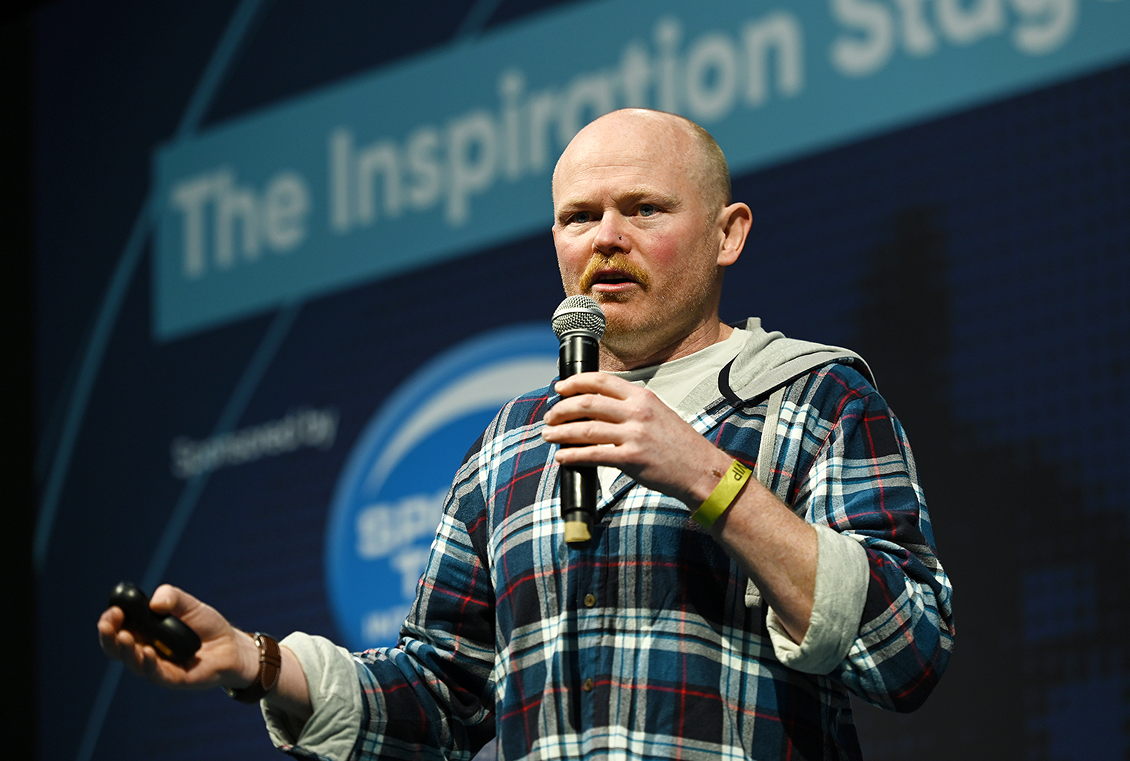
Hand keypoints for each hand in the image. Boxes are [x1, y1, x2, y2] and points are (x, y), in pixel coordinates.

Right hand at [97, 584, 257, 691]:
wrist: (232, 646)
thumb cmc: (207, 626)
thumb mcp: (191, 605)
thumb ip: (173, 597)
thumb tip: (155, 602)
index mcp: (145, 633)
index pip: (119, 630)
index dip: (111, 622)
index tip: (113, 610)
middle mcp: (147, 651)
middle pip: (118, 649)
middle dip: (109, 637)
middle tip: (109, 623)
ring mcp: (159, 667)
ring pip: (134, 663)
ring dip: (126, 650)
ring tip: (125, 636)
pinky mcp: (175, 679)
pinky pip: (157, 675)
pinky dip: (150, 664)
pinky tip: (148, 652)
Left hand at [542, 372, 730, 504]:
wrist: (701, 470)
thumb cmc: (679, 445)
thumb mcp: (658, 413)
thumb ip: (631, 406)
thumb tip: (598, 406)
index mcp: (642, 396)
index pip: (601, 380)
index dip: (575, 382)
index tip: (560, 388)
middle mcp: (637, 412)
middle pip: (587, 402)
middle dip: (562, 408)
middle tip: (550, 416)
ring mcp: (634, 435)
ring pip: (585, 429)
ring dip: (561, 432)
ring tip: (548, 435)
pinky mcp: (631, 459)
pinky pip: (593, 454)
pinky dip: (572, 455)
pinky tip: (562, 457)